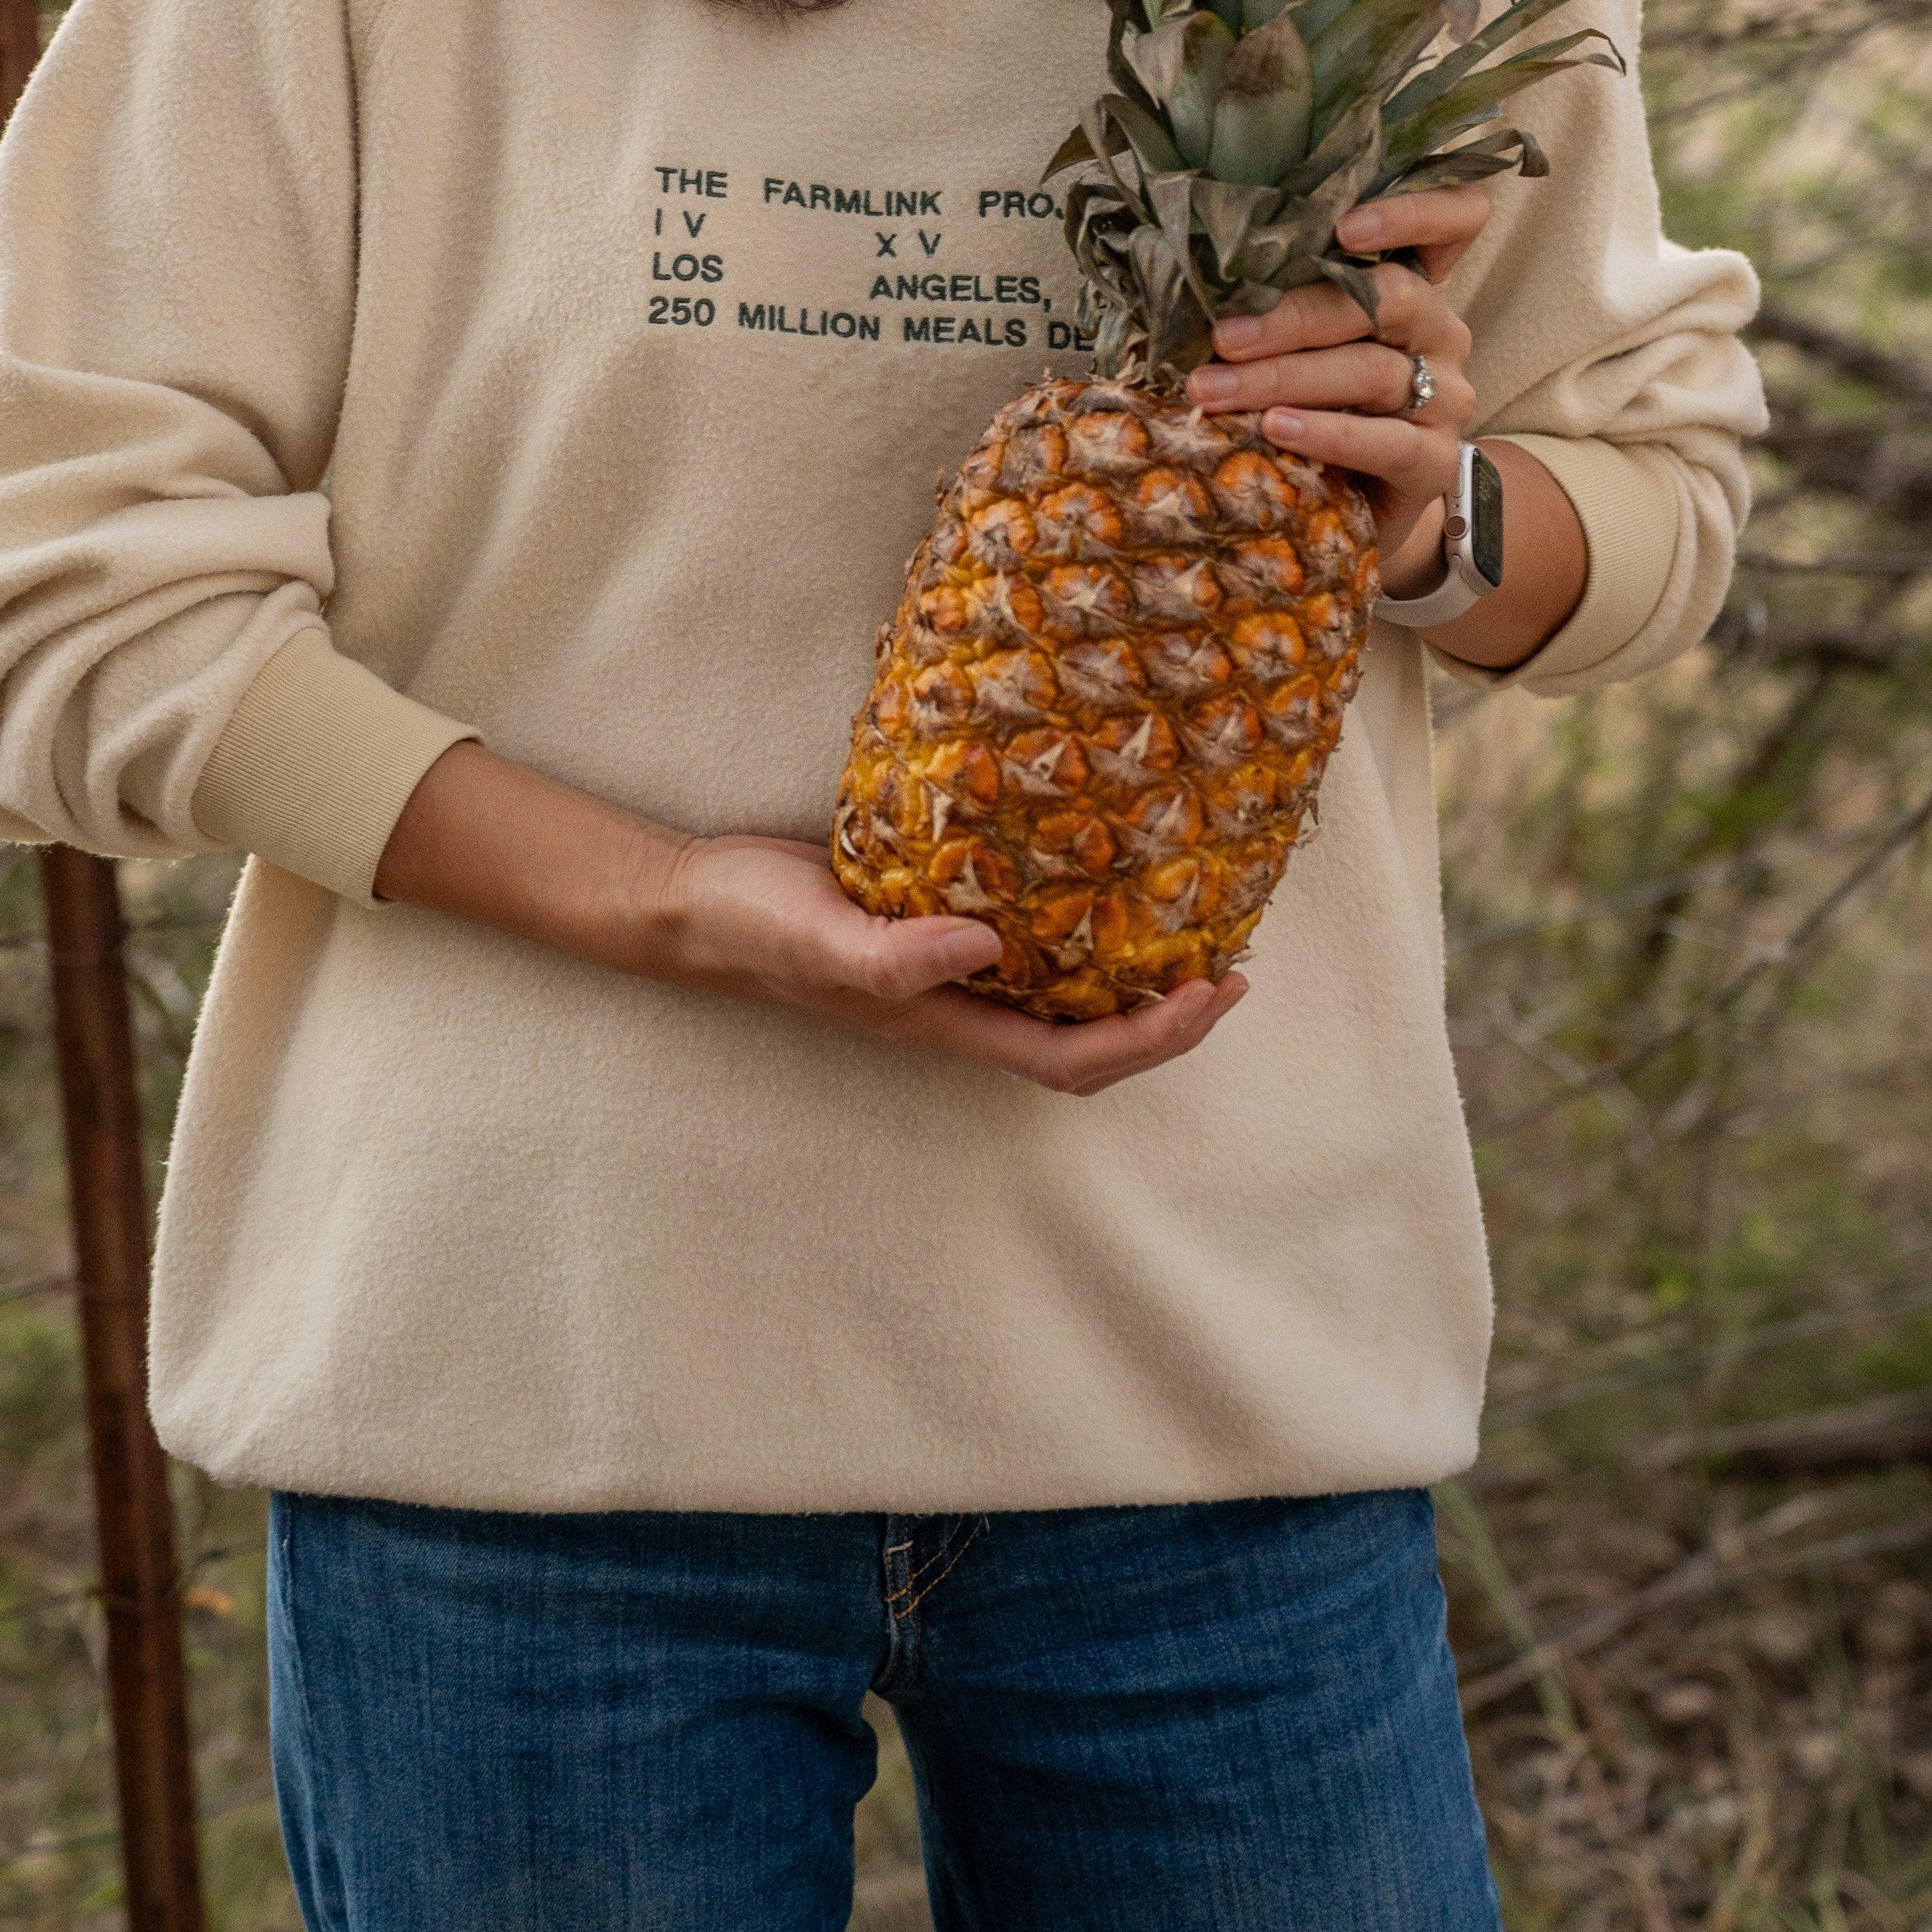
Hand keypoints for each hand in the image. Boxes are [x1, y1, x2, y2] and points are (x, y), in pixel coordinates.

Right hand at [375, 744, 1243, 1096]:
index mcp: (945, 1023)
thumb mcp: (818, 938)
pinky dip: (1082, 922)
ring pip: (1067, 991)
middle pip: (1090, 1038)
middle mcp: (962, 1004)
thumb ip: (894, 956)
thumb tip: (985, 949)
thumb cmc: (753, 925)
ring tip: (1196, 923)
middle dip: (1168, 1015)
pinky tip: (1105, 875)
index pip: (1074, 1056)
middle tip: (1234, 963)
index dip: (1151, 1038)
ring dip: (1136, 972)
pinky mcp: (939, 919)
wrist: (697, 900)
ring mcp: (952, 967)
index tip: (1213, 991)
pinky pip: (1031, 937)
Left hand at [1182, 185, 1491, 585]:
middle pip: (1388, 299)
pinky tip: (1277, 430)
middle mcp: (1439, 330)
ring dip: (1284, 378)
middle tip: (1222, 338)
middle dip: (1295, 316)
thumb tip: (1191, 280)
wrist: (1349, 506)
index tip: (1344, 227)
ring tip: (1215, 392)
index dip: (1415, 211)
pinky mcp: (1436, 460)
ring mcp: (1446, 395)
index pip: (1456, 220)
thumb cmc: (1311, 405)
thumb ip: (1275, 303)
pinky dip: (1326, 434)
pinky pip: (1387, 441)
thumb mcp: (1296, 345)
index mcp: (1410, 285)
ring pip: (1372, 371)